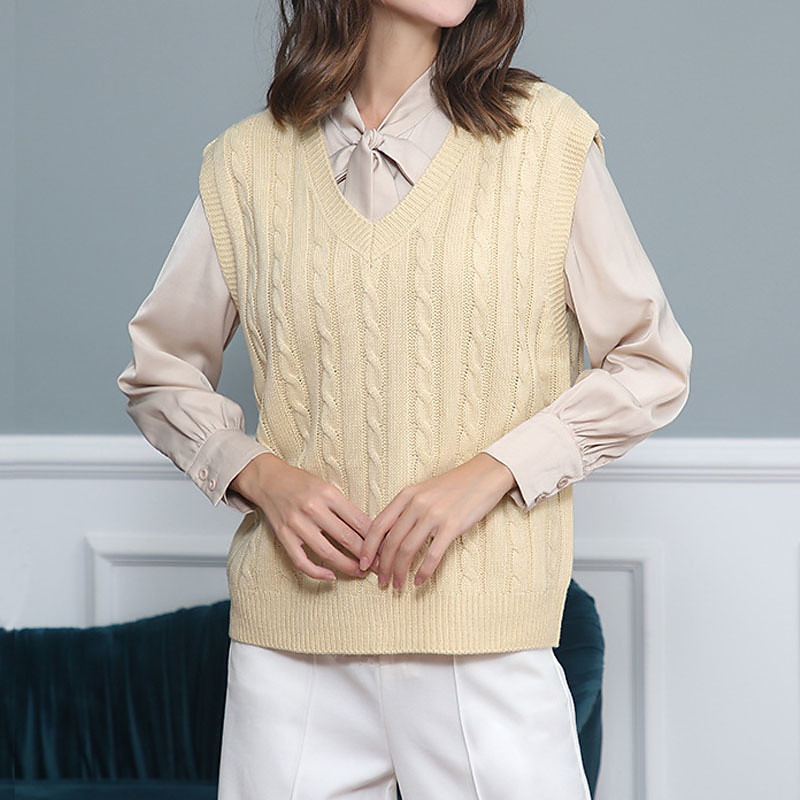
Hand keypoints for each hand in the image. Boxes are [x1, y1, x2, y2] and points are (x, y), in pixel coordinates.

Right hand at [231, 454, 375, 581]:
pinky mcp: (284, 537)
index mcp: (328, 494)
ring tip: (360, 572)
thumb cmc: (302, 483)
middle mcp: (313, 509)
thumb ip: (345, 507)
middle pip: (346, 538)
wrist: (269, 480)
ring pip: (327, 553)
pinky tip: (330, 577)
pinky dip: (317, 572)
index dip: (375, 538)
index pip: (358, 521)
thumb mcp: (327, 488)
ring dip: (347, 566)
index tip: (385, 548)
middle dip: (366, 555)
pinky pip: (301, 561)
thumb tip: (369, 531)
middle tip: (378, 565)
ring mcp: (297, 525)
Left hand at [358, 453, 516, 588]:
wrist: (484, 475)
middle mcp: (416, 504)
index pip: (378, 525)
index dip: (368, 547)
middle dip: (384, 566)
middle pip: (391, 541)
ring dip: (400, 571)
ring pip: (408, 550)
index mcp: (406, 495)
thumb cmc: (453, 486)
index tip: (364, 564)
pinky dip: (423, 572)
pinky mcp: (452, 526)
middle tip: (382, 581)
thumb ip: (406, 509)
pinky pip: (432, 555)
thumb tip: (389, 537)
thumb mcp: (423, 491)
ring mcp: (434, 515)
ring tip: (398, 584)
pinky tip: (419, 581)